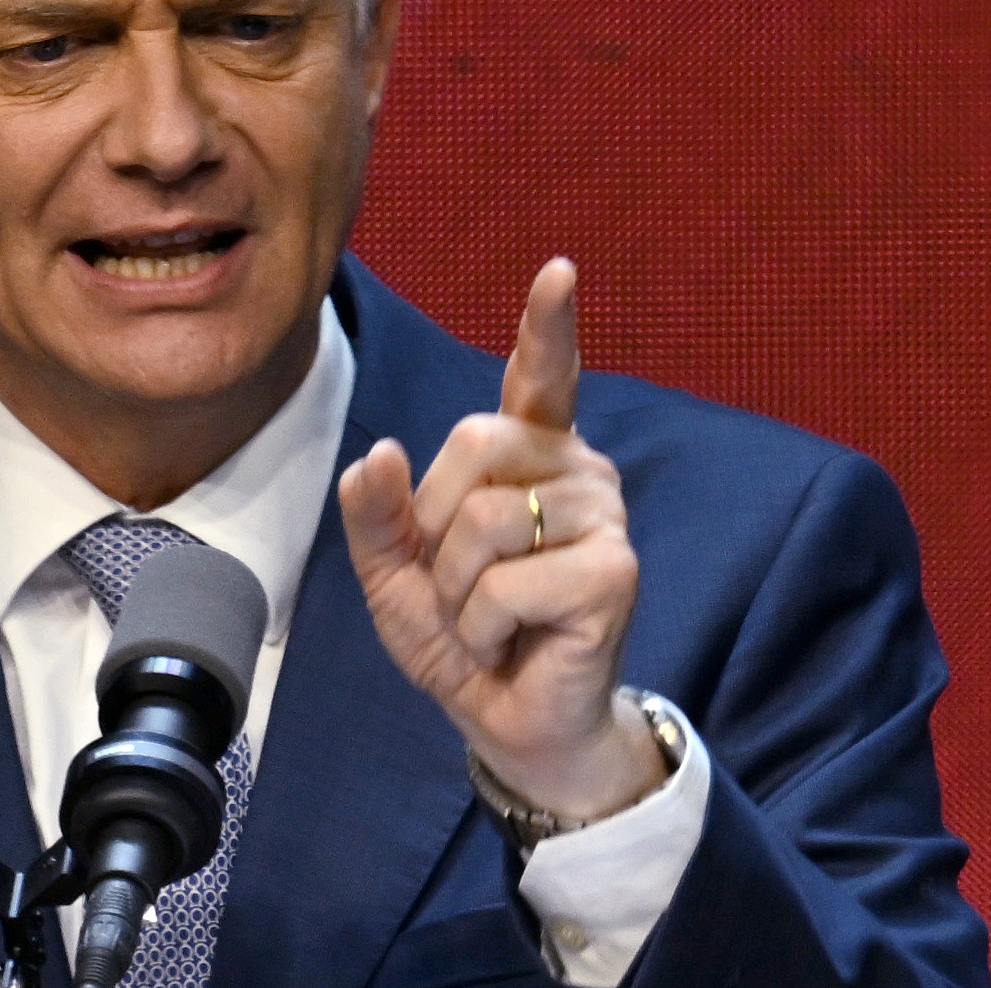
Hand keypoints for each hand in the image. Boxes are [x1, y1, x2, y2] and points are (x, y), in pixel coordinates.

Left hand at [340, 258, 663, 820]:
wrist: (503, 719)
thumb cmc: (460, 634)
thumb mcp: (393, 569)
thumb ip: (376, 510)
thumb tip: (380, 453)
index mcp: (526, 455)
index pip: (541, 375)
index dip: (548, 324)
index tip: (558, 271)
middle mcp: (575, 470)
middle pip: (472, 442)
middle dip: (434, 525)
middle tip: (459, 582)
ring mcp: (602, 516)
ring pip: (485, 519)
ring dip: (458, 590)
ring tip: (489, 618)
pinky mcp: (615, 572)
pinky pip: (508, 583)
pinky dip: (483, 625)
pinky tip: (511, 641)